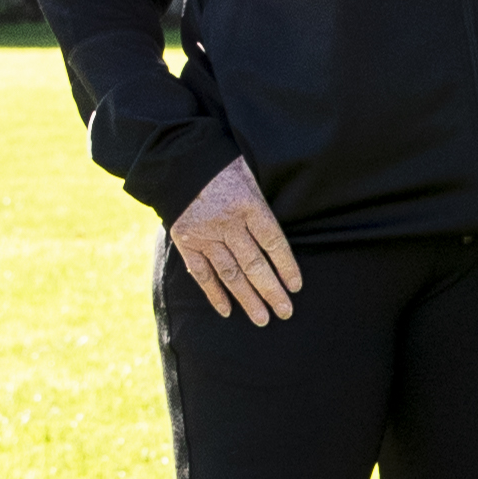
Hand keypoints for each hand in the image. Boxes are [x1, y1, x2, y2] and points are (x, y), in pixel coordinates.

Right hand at [169, 157, 302, 324]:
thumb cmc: (226, 168)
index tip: (296, 287)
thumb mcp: (253, 176)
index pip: (274, 243)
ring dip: (247, 298)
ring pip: (230, 273)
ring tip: (262, 318)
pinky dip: (214, 293)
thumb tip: (285, 235)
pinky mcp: (186, 241)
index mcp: (250, 205)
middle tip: (285, 312)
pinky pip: (202, 273)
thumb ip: (266, 205)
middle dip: (271, 291)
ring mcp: (205, 234)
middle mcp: (228, 223)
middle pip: (255, 264)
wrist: (181, 160)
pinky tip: (227, 310)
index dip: (287, 267)